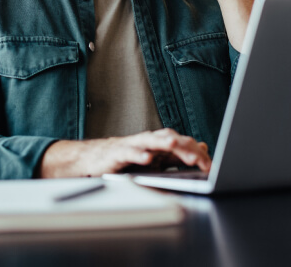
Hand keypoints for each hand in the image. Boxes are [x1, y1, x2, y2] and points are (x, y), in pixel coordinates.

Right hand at [38, 129, 210, 177]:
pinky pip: (129, 153)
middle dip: (185, 148)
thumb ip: (178, 156)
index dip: (196, 154)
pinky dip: (138, 154)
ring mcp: (133, 145)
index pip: (182, 145)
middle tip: (200, 159)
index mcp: (159, 144)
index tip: (210, 166)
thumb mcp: (156, 160)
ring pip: (151, 141)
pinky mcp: (118, 153)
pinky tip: (147, 158)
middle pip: (170, 139)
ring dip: (163, 142)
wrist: (95, 159)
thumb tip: (202, 147)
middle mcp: (148, 141)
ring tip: (174, 146)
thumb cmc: (127, 160)